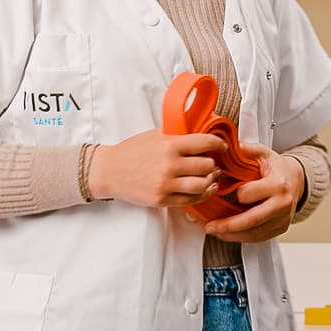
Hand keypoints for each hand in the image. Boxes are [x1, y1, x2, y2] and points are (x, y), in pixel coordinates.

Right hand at [88, 128, 223, 208]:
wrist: (109, 172)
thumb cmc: (132, 151)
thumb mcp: (154, 135)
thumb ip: (177, 134)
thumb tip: (201, 130)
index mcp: (169, 145)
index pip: (205, 143)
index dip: (218, 145)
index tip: (221, 147)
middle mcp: (169, 165)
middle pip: (207, 166)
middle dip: (213, 164)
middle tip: (212, 163)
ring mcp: (165, 185)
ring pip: (203, 185)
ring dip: (210, 181)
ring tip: (210, 177)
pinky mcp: (162, 200)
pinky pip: (191, 200)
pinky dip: (201, 194)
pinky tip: (204, 188)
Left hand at [199, 143, 303, 244]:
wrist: (295, 180)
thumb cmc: (276, 168)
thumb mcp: (262, 153)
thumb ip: (244, 150)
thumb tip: (223, 147)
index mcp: (278, 184)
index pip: (248, 194)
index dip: (235, 193)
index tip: (228, 190)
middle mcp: (282, 204)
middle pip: (251, 220)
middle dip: (227, 226)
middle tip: (209, 227)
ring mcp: (282, 219)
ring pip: (253, 234)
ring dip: (230, 235)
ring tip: (214, 231)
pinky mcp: (280, 228)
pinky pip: (258, 238)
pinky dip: (240, 237)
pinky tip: (227, 233)